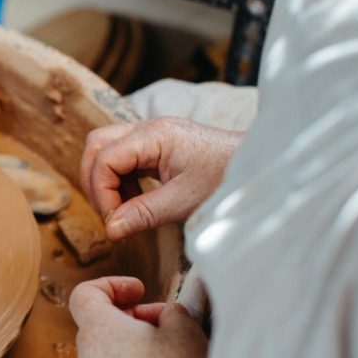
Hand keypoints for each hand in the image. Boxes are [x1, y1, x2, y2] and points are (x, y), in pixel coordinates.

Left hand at [69, 276, 208, 357]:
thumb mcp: (184, 330)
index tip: (139, 291)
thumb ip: (169, 312)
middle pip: (96, 327)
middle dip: (128, 319)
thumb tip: (163, 317)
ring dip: (128, 350)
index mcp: (99, 334)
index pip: (83, 295)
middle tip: (163, 324)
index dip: (110, 285)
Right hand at [80, 117, 242, 239]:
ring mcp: (153, 133)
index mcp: (154, 136)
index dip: (101, 191)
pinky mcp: (159, 143)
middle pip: (96, 144)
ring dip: (106, 178)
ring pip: (106, 147)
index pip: (104, 158)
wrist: (263, 165)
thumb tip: (110, 229)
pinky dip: (120, 177)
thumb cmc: (229, 179)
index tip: (114, 220)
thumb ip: (143, 214)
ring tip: (123, 207)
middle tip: (109, 212)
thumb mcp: (185, 202)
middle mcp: (149, 128)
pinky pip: (124, 155)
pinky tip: (136, 198)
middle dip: (94, 180)